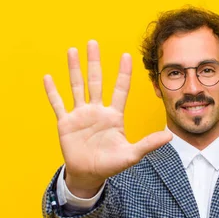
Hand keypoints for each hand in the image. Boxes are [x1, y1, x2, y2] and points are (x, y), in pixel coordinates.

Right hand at [43, 41, 171, 195]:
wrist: (89, 175)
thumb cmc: (110, 164)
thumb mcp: (131, 155)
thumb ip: (148, 144)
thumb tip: (170, 136)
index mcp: (113, 115)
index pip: (120, 89)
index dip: (123, 73)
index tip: (126, 56)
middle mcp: (97, 110)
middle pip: (95, 81)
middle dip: (94, 62)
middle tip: (93, 42)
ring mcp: (80, 115)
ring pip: (77, 87)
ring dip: (74, 69)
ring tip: (72, 50)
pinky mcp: (66, 123)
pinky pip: (58, 104)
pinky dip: (53, 92)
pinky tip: (48, 78)